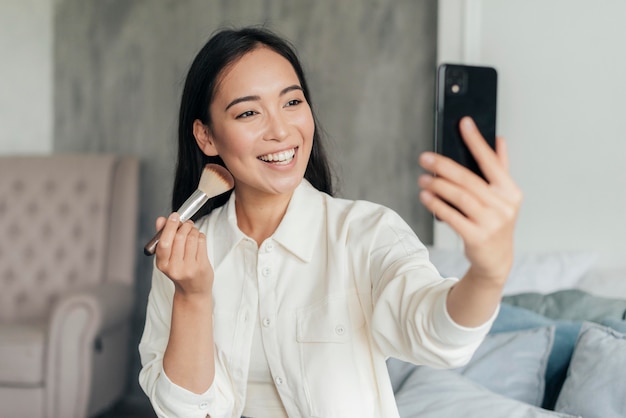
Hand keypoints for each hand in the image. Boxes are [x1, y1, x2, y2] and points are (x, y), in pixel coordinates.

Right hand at [154, 212, 213, 295]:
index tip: (174, 216)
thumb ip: (163, 237)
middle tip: (186, 223)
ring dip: (193, 230)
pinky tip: (198, 239)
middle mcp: (175, 267)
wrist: (192, 290)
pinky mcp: (202, 266)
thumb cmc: (179, 271)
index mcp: (162, 264)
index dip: (170, 226)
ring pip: (192, 238)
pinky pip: (201, 242)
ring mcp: (189, 267)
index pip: (164, 242)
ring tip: (192, 231)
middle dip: (184, 225)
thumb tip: (161, 220)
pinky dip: (200, 236)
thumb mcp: (167, 257)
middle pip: (180, 237)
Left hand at [418, 117, 522, 285]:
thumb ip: (501, 168)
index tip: (464, 123)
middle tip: (425, 158)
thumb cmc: (496, 222)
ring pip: (459, 197)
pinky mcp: (476, 237)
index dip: (477, 141)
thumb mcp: (503, 196)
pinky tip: (425, 196)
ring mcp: (491, 222)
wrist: (496, 260)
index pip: (492, 161)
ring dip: (437, 185)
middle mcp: (503, 206)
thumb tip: (499, 139)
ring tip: (423, 178)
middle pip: (469, 180)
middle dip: (444, 166)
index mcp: (510, 191)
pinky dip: (437, 204)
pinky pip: (452, 216)